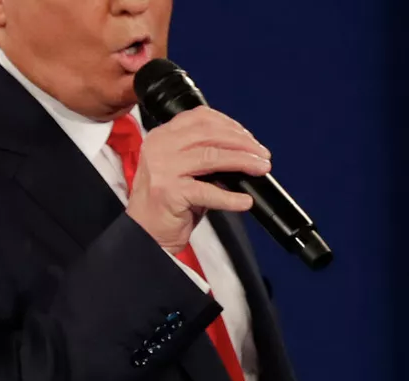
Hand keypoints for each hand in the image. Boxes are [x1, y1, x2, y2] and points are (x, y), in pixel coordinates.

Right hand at [125, 106, 270, 252]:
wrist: (145, 234)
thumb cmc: (168, 203)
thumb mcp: (184, 171)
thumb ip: (206, 156)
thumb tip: (244, 153)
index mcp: (162, 136)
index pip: (200, 117)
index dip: (230, 124)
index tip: (249, 137)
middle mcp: (160, 147)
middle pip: (210, 134)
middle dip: (243, 143)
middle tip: (263, 155)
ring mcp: (163, 168)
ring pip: (212, 156)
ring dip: (243, 161)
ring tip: (261, 169)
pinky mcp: (170, 192)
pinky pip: (208, 192)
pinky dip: (231, 197)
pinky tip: (245, 201)